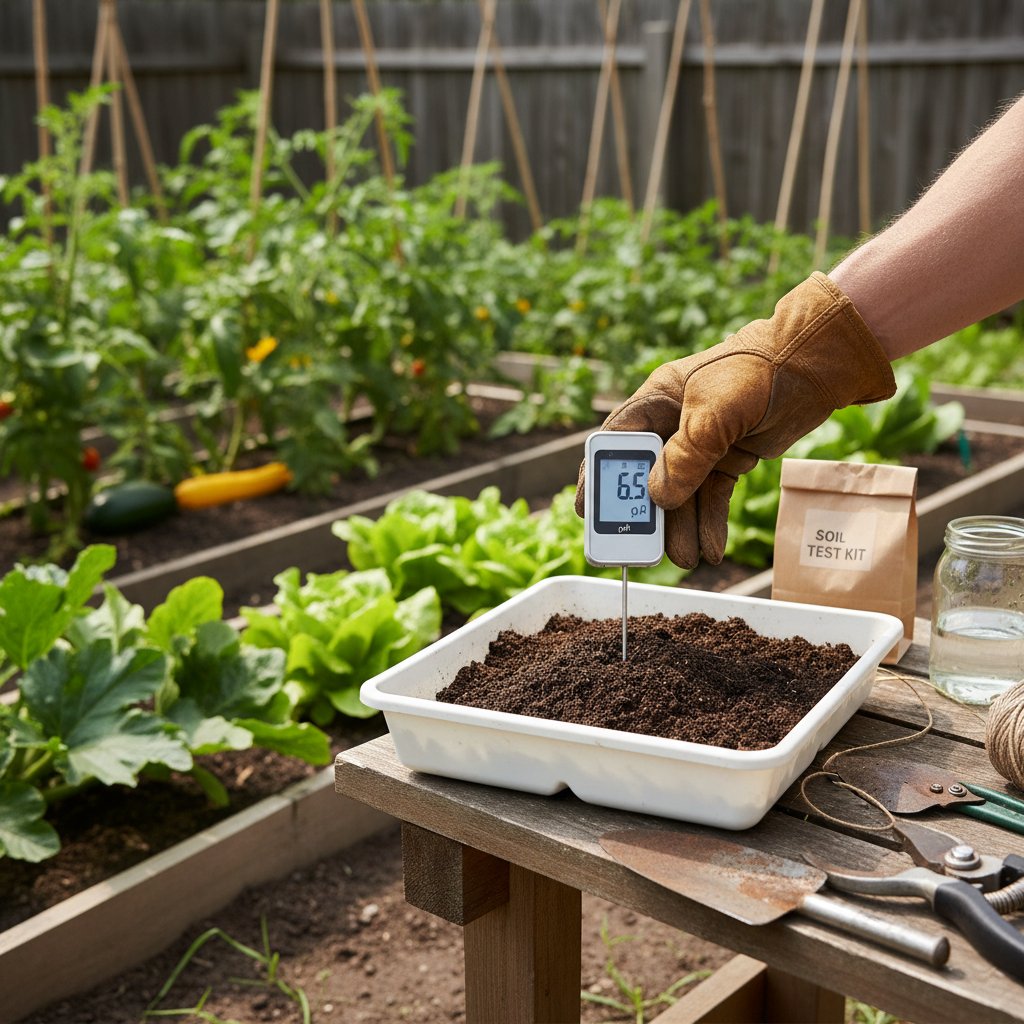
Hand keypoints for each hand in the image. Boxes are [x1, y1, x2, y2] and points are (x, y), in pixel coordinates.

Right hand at [575, 272, 895, 567]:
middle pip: (647, 478)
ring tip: (688, 560)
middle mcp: (672, 427)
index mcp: (656, 403)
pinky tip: (712, 549)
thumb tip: (658, 499)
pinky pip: (712, 498)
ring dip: (682, 529)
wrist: (814, 364)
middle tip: (643, 551)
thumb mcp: (715, 411)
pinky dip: (710, 524)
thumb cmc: (757, 370)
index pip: (615, 444)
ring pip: (681, 496)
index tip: (588, 511)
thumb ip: (686, 456)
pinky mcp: (728, 461)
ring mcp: (701, 446)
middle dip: (647, 517)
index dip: (598, 477)